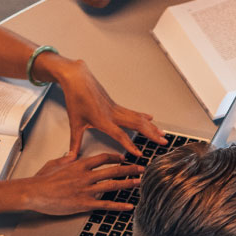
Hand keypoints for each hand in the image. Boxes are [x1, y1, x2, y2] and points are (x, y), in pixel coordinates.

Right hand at [20, 152, 146, 215]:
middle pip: (113, 170)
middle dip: (129, 169)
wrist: (34, 192)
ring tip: (139, 183)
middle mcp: (86, 176)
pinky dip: (119, 205)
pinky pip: (105, 205)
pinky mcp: (84, 203)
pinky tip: (128, 206)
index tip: (124, 158)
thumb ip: (66, 159)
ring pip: (112, 185)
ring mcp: (86, 190)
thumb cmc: (41, 180)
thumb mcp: (55, 164)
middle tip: (141, 169)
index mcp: (79, 164)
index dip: (116, 158)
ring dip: (128, 184)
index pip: (103, 158)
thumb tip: (72, 155)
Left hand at [46, 57, 166, 156]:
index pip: (120, 135)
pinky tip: (150, 118)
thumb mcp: (74, 122)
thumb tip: (71, 156)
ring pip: (138, 117)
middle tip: (163, 141)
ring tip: (162, 133)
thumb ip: (75, 142)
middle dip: (151, 134)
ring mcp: (115, 108)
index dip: (130, 145)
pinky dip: (143, 116)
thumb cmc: (75, 98)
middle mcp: (112, 114)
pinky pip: (133, 112)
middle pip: (137, 124)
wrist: (77, 78)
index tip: (139, 153)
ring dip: (151, 126)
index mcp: (103, 120)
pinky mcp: (116, 104)